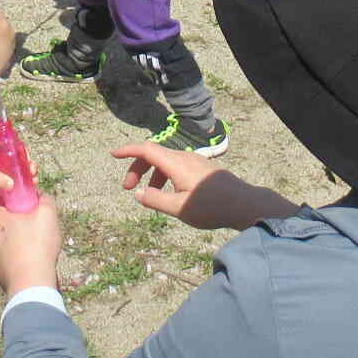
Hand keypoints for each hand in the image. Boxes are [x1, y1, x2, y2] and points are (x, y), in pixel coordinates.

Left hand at [0, 195, 62, 295]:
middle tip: (20, 217)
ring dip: (1, 233)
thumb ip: (43, 199)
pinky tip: (21, 252)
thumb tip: (40, 196)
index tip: (18, 202)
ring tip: (23, 236)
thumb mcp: (46, 214)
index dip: (2, 197)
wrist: (31, 284)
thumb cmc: (37, 246)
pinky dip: (4, 250)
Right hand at [111, 141, 299, 230]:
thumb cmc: (211, 207)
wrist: (244, 204)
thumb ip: (155, 200)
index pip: (146, 149)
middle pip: (154, 155)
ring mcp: (195, 162)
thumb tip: (138, 193)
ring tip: (149, 195)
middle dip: (137, 168)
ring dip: (152, 174)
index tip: (113, 154)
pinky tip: (170, 193)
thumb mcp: (178, 208)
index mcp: (176, 164)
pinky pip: (177, 166)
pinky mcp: (203, 169)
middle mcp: (185, 157)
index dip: (127, 150)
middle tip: (128, 189)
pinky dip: (165, 175)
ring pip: (166, 162)